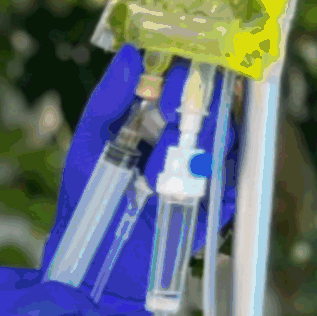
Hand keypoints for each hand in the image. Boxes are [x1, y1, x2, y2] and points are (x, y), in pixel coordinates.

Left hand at [38, 45, 239, 315]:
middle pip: (214, 103)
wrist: (95, 261)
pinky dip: (204, 179)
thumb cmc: (87, 198)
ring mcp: (204, 168)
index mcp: (159, 117)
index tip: (167, 76)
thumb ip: (108, 99)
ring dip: (193, 144)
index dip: (186, 70)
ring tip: (156, 165)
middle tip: (167, 110)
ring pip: (225, 137)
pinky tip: (174, 186)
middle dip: (193, 102)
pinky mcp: (216, 200)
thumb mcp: (91, 143)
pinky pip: (229, 179)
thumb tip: (131, 54)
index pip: (187, 79)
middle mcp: (187, 137)